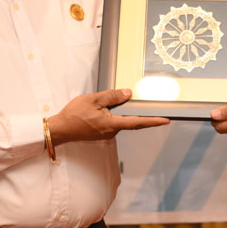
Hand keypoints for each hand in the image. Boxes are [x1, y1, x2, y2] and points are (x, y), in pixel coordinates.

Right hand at [49, 89, 168, 143]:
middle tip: (155, 109)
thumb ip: (112, 96)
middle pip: (131, 122)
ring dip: (125, 114)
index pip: (137, 122)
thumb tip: (128, 94)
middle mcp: (112, 132)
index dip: (153, 121)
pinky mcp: (102, 133)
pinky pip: (114, 123)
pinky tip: (109, 108)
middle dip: (142, 116)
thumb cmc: (74, 115)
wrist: (61, 129)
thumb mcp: (94, 99)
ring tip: (123, 102)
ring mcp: (107, 134)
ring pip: (121, 121)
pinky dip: (116, 116)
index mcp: (112, 124)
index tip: (165, 121)